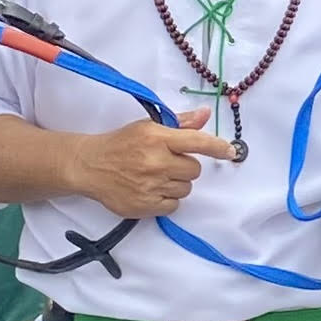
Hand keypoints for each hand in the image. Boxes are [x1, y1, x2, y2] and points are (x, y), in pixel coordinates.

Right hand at [60, 107, 238, 217]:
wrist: (89, 166)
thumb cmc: (121, 144)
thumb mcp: (148, 126)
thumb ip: (180, 123)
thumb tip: (206, 114)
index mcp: (157, 138)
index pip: (197, 142)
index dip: (217, 147)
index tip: (231, 151)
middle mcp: (156, 162)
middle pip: (194, 170)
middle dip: (185, 167)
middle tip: (167, 163)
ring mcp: (150, 186)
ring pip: (185, 189)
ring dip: (176, 184)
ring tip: (156, 176)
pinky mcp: (145, 206)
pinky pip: (173, 206)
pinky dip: (166, 200)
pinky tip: (151, 190)